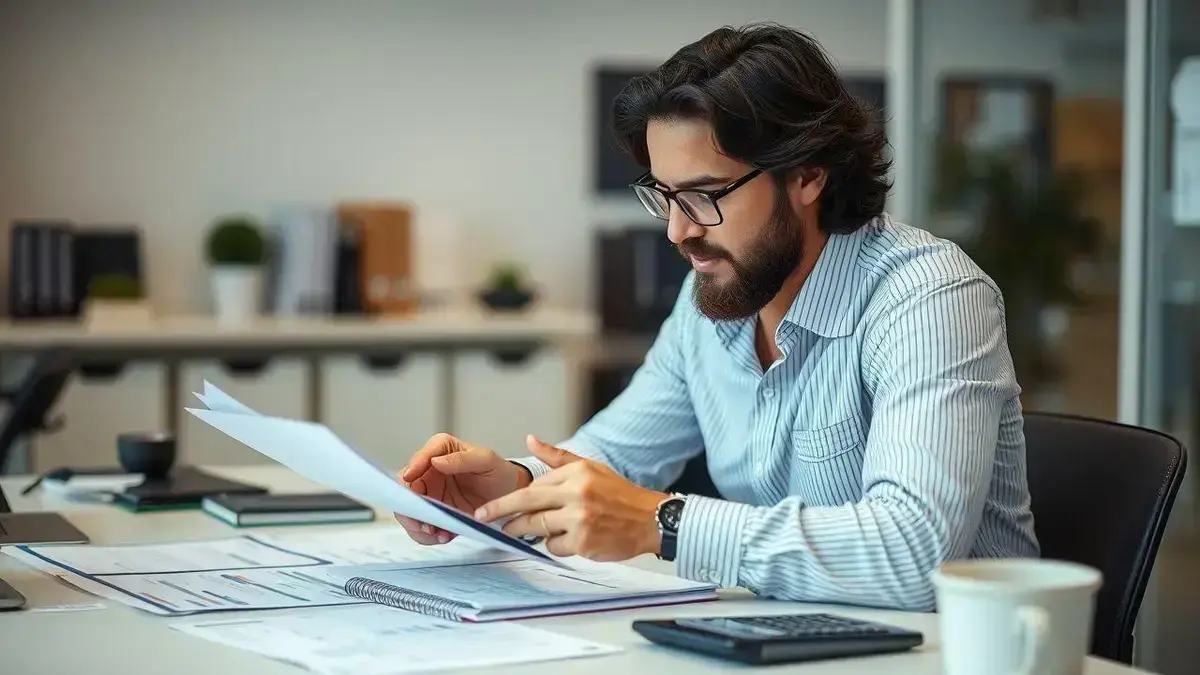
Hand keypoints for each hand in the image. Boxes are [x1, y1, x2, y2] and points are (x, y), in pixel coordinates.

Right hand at [395, 433, 529, 544]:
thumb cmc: (498, 472)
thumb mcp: (486, 461)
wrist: (508, 495)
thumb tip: (436, 461)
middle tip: (424, 520)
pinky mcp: (433, 513)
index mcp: (440, 450)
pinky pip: (421, 526)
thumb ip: (462, 459)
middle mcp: (429, 471)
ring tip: (437, 534)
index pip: (419, 458)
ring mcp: (429, 493)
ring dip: (418, 525)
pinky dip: (427, 535)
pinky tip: (443, 536)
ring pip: (409, 510)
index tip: (410, 481)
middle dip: (411, 505)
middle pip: (406, 487)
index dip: (412, 469)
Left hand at [474, 435, 666, 561]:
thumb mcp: (590, 468)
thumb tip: (529, 439)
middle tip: (483, 516)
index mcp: (576, 473)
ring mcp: (580, 519)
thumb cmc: (619, 494)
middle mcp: (577, 493)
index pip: (535, 485)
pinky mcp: (584, 542)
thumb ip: (557, 458)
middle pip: (527, 503)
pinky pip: (554, 547)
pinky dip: (555, 546)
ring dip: (525, 531)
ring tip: (516, 532)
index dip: (514, 497)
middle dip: (500, 511)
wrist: (650, 519)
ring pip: (537, 527)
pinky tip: (568, 540)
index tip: (496, 504)